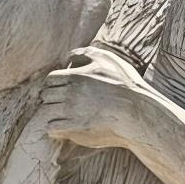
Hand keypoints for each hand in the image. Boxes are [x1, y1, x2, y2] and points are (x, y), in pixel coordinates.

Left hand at [39, 45, 170, 159]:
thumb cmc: (126, 85)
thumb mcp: (108, 60)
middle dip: (54, 99)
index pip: (50, 79)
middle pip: (46, 96)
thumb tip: (69, 57)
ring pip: (46, 112)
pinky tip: (64, 128)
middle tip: (65, 104)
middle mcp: (69, 93)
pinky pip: (51, 128)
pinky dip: (54, 128)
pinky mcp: (74, 129)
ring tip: (65, 116)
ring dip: (53, 114)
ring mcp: (70, 112)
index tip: (64, 90)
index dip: (56, 84)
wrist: (138, 114)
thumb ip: (85, 54)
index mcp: (74, 76)